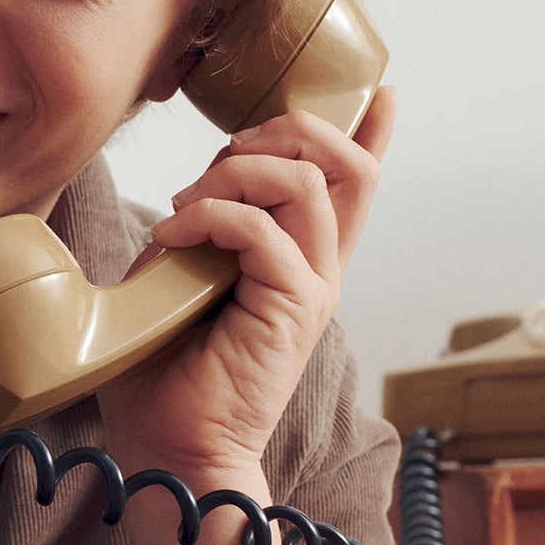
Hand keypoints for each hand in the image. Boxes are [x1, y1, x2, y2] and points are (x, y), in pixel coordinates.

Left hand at [97, 85, 395, 484]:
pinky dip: (212, 216)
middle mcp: (318, 272)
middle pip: (342, 164)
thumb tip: (191, 196)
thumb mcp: (172, 281)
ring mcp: (312, 289)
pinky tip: (174, 235)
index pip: (352, 188)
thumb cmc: (163, 378)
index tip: (380, 93)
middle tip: (224, 153)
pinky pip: (263, 229)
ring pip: (307, 182)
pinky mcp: (292, 309)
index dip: (370, 134)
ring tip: (186, 206)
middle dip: (283, 130)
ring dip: (237, 173)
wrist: (171, 451)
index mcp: (299, 264)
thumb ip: (196, 234)